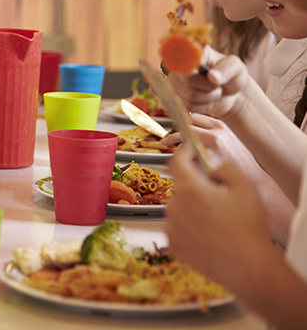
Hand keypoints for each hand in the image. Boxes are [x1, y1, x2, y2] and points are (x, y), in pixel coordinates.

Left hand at [165, 145, 270, 289]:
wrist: (248, 268)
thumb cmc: (248, 229)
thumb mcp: (246, 187)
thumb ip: (226, 168)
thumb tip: (212, 169)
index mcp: (190, 189)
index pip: (177, 161)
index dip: (183, 152)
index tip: (189, 151)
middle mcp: (175, 206)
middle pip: (181, 188)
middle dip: (196, 188)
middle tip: (218, 199)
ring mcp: (171, 227)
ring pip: (180, 208)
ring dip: (193, 209)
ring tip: (217, 222)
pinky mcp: (173, 244)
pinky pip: (178, 228)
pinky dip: (190, 228)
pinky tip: (209, 236)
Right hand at [168, 47, 250, 118]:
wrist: (232, 94)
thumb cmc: (232, 75)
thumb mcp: (236, 67)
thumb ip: (226, 69)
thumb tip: (212, 76)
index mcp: (192, 51)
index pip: (182, 54)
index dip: (187, 62)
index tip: (199, 66)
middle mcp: (180, 66)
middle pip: (188, 79)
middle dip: (209, 85)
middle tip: (217, 82)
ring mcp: (177, 83)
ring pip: (191, 95)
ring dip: (210, 96)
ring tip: (215, 90)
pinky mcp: (179, 98)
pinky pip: (190, 106)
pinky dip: (205, 105)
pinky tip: (208, 98)